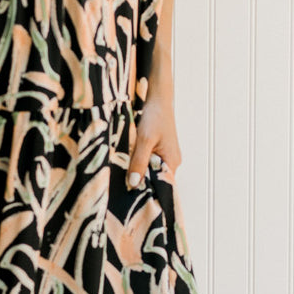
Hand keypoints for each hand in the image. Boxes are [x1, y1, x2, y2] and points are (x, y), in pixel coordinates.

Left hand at [128, 64, 181, 186]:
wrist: (157, 96)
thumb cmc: (155, 116)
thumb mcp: (144, 140)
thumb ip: (139, 162)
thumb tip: (133, 184)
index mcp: (172, 162)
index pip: (162, 187)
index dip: (147, 193)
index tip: (130, 197)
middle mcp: (171, 162)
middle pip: (154, 180)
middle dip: (139, 182)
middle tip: (121, 188)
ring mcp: (164, 155)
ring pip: (148, 170)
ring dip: (136, 171)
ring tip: (121, 176)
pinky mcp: (157, 149)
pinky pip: (146, 161)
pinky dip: (137, 163)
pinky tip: (125, 163)